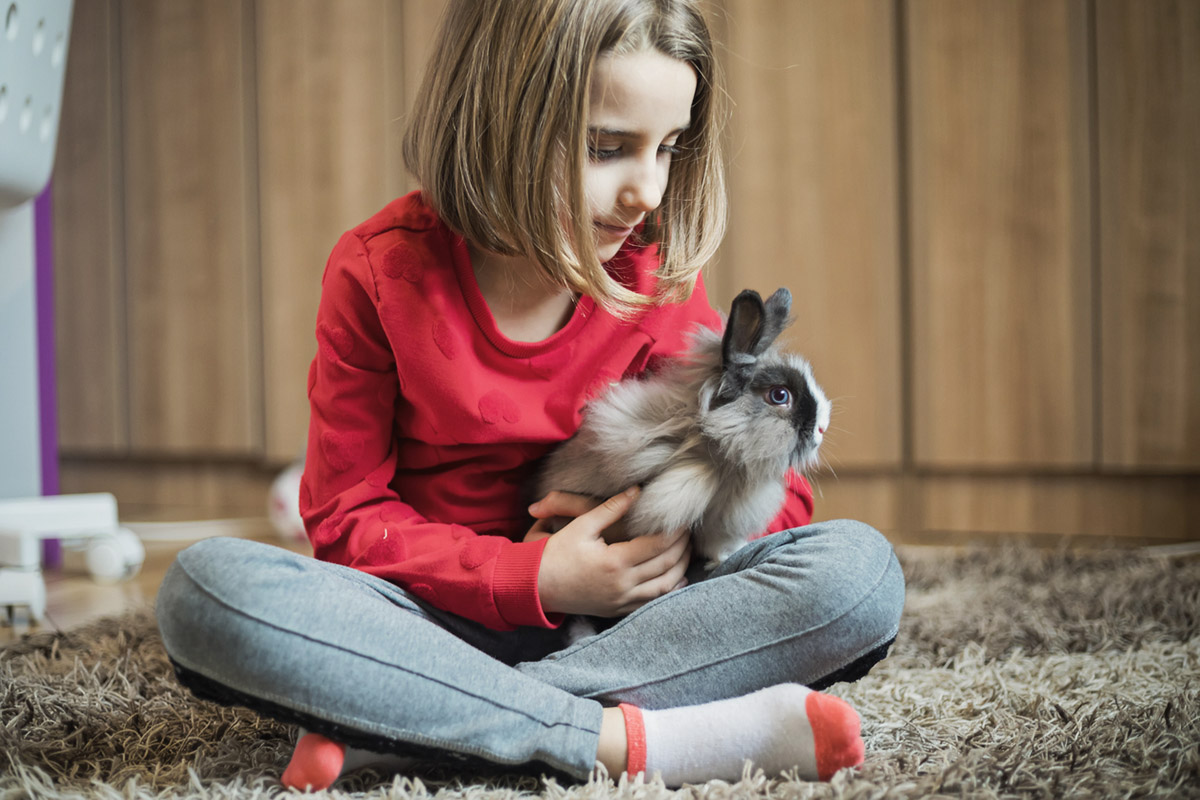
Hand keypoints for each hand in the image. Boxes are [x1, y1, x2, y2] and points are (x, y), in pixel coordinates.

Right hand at [530, 487, 691, 617]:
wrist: (535, 586)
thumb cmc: (555, 553)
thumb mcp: (582, 525)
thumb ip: (611, 508)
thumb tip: (637, 491)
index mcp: (615, 562)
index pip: (658, 544)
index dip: (675, 531)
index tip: (683, 519)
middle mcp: (622, 585)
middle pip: (666, 565)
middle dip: (682, 547)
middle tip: (689, 532)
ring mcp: (621, 601)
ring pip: (664, 587)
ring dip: (680, 569)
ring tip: (687, 552)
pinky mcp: (617, 610)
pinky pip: (651, 603)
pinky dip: (668, 590)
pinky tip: (676, 579)